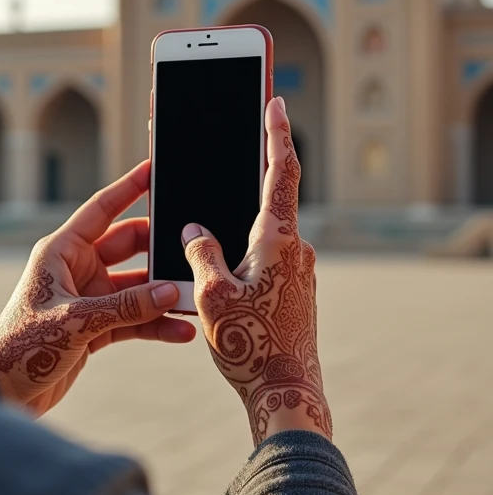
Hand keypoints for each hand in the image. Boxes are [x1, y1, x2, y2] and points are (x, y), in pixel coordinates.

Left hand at [0, 162, 195, 415]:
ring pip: (136, 286)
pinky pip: (134, 318)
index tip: (154, 169)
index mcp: (61, 251)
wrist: (3, 392)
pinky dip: (155, 324)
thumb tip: (170, 292)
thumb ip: (125, 307)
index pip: (102, 209)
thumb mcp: (75, 321)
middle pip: (128, 246)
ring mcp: (88, 297)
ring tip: (194, 298)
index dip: (129, 188)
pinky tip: (180, 331)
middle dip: (159, 249)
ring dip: (162, 293)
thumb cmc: (22, 349)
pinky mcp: (96, 326)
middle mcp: (76, 268)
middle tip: (192, 248)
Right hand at [181, 96, 331, 446]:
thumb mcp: (212, 295)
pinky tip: (222, 279)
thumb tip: (196, 232)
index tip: (275, 100)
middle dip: (241, 183)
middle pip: (267, 201)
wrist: (288, 394)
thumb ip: (201, 253)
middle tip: (223, 162)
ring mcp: (299, 271)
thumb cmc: (250, 346)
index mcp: (277, 239)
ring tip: (206, 245)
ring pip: (262, 236)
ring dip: (237, 231)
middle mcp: (295, 249)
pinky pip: (266, 260)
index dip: (275, 132)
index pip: (279, 170)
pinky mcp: (295, 291)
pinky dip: (243, 256)